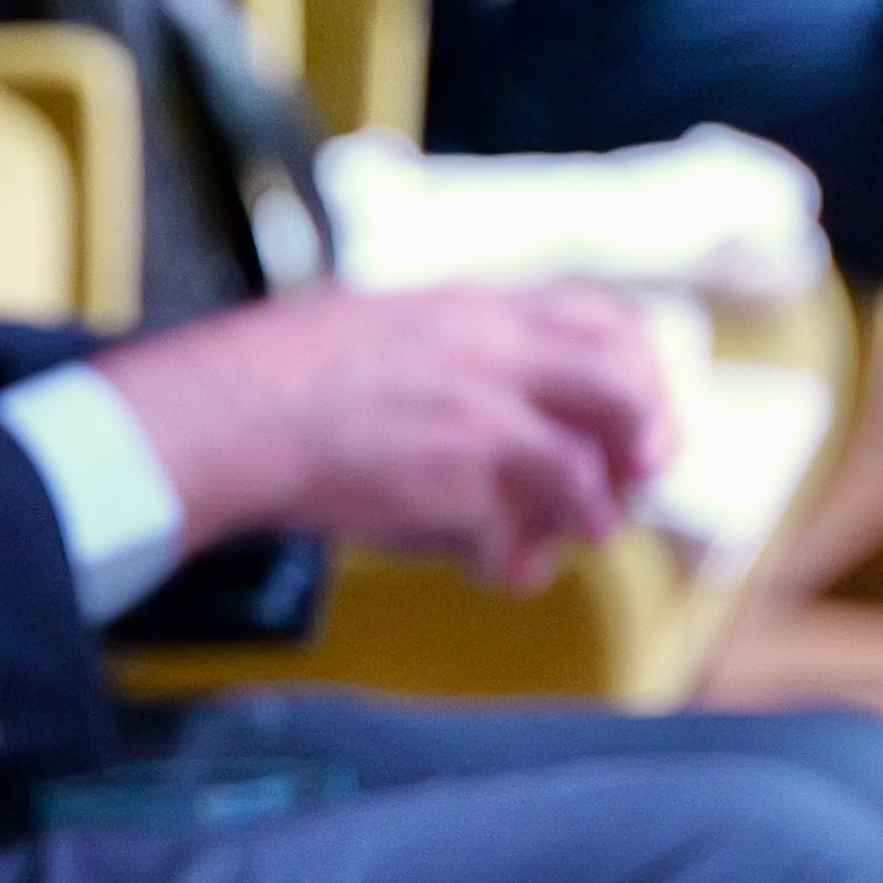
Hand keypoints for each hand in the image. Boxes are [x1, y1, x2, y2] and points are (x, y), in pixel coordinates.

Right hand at [97, 285, 671, 591]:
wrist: (234, 412)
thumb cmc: (280, 375)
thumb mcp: (379, 325)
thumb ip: (446, 349)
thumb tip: (483, 391)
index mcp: (474, 310)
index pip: (601, 318)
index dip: (638, 367)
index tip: (634, 405)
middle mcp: (494, 355)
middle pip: (624, 381)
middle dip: (649, 434)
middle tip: (638, 475)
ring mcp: (485, 418)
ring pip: (592, 467)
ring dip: (595, 512)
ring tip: (578, 535)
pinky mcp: (464, 482)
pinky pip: (529, 533)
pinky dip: (524, 561)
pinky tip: (502, 572)